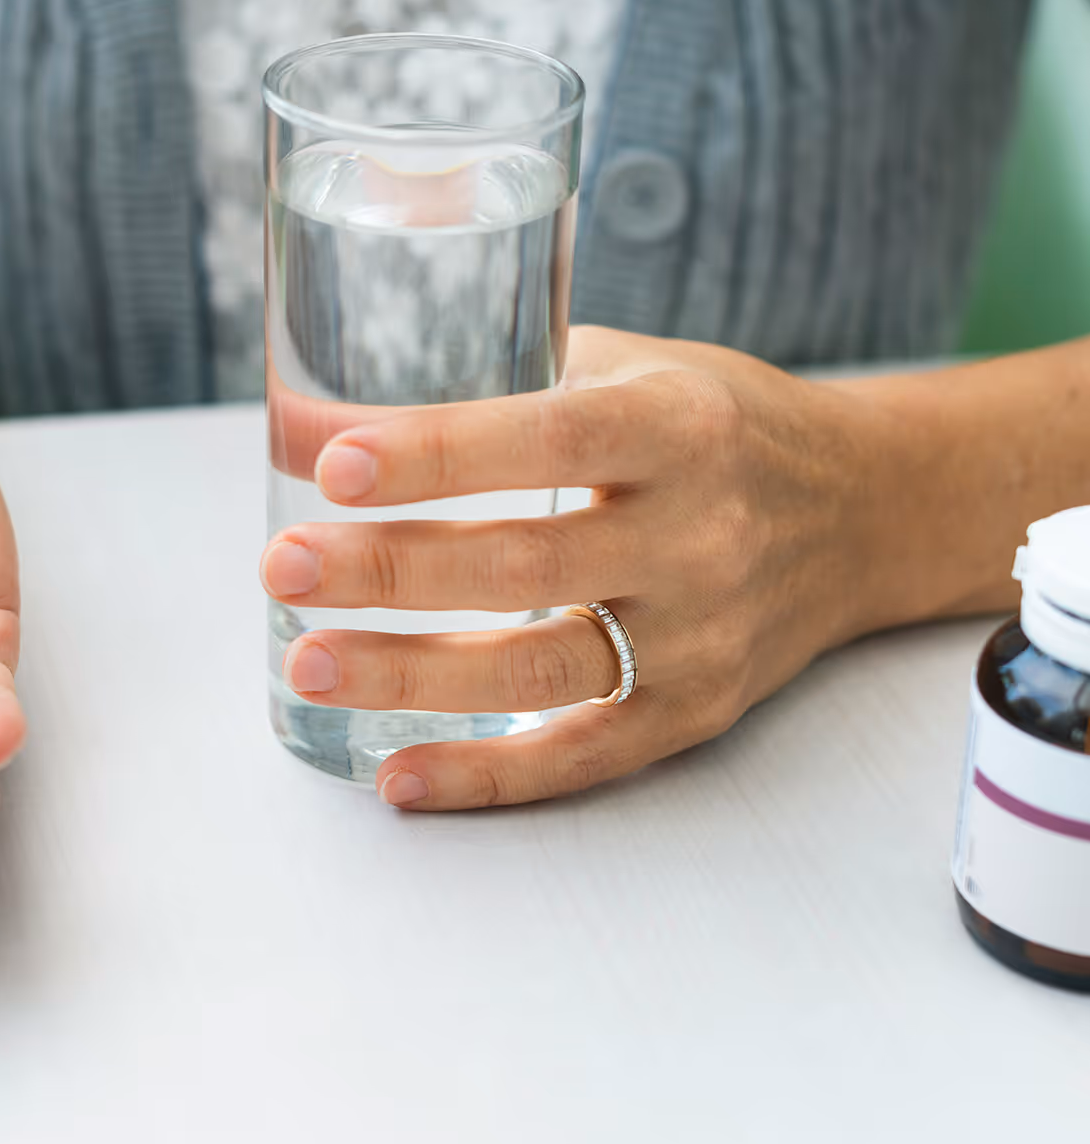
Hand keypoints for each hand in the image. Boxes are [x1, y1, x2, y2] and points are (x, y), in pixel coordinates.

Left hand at [261, 327, 886, 809]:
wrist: (861, 511)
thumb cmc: (715, 422)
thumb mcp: (624, 366)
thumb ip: (488, 375)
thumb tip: (308, 406)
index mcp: (679, 427)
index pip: (549, 438)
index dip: (439, 453)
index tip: (331, 464)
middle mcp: (700, 534)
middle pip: (526, 563)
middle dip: (391, 568)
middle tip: (283, 566)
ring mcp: (703, 636)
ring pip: (542, 669)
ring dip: (412, 674)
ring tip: (307, 664)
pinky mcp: (698, 709)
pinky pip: (585, 756)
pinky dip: (489, 775)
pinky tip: (398, 777)